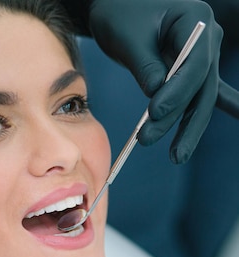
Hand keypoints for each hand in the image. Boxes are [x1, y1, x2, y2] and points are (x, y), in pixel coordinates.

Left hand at [84, 0, 238, 162]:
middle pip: (201, 86)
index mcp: (195, 21)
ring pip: (199, 97)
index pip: (194, 64)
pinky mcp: (188, 70)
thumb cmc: (119, 12)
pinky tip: (234, 119)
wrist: (115, 4)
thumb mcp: (128, 37)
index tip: (155, 112)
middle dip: (180, 119)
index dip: (177, 92)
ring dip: (187, 126)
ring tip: (175, 156)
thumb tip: (157, 97)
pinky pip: (200, 93)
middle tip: (152, 141)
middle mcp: (206, 38)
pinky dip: (211, 109)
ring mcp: (201, 55)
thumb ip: (145, 65)